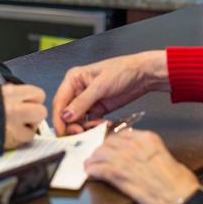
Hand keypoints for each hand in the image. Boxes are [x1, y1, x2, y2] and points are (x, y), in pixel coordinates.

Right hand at [2, 84, 46, 148]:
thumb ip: (14, 94)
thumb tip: (28, 97)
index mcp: (9, 93)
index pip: (39, 94)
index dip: (34, 100)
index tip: (26, 103)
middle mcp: (13, 108)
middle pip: (42, 111)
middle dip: (35, 115)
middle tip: (23, 116)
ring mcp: (13, 126)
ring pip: (36, 127)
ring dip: (28, 128)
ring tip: (14, 126)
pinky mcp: (12, 140)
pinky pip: (26, 139)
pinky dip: (20, 138)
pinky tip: (10, 134)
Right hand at [51, 50, 168, 135]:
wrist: (144, 74)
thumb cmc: (123, 70)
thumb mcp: (101, 85)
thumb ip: (82, 102)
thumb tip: (65, 116)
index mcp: (74, 79)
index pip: (59, 102)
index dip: (59, 118)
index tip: (62, 132)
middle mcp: (78, 90)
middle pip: (67, 113)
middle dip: (72, 125)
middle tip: (80, 133)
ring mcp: (88, 100)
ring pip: (78, 120)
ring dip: (85, 127)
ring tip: (97, 127)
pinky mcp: (98, 109)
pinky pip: (91, 122)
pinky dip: (95, 127)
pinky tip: (104, 125)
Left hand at [84, 129, 199, 203]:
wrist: (182, 200)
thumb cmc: (180, 184)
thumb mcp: (166, 157)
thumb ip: (150, 153)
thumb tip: (141, 159)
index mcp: (148, 138)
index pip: (122, 135)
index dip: (113, 142)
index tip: (110, 147)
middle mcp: (135, 145)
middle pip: (109, 142)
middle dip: (102, 150)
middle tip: (98, 158)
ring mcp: (125, 158)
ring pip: (100, 153)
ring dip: (94, 160)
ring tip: (91, 165)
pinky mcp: (118, 174)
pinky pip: (98, 169)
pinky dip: (92, 171)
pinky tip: (90, 173)